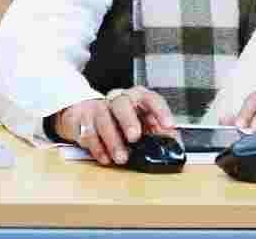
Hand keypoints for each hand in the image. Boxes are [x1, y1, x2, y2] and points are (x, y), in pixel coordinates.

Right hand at [55, 87, 175, 165]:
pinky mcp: (82, 120)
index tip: (168, 125)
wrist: (85, 115)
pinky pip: (88, 132)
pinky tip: (106, 157)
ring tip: (121, 157)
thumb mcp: (142, 124)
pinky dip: (97, 148)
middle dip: (128, 121)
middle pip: (121, 104)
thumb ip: (157, 133)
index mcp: (136, 98)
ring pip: (103, 119)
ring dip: (112, 140)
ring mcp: (98, 108)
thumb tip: (174, 145)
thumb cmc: (120, 120)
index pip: (150, 98)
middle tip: (134, 137)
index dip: (160, 110)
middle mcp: (117, 100)